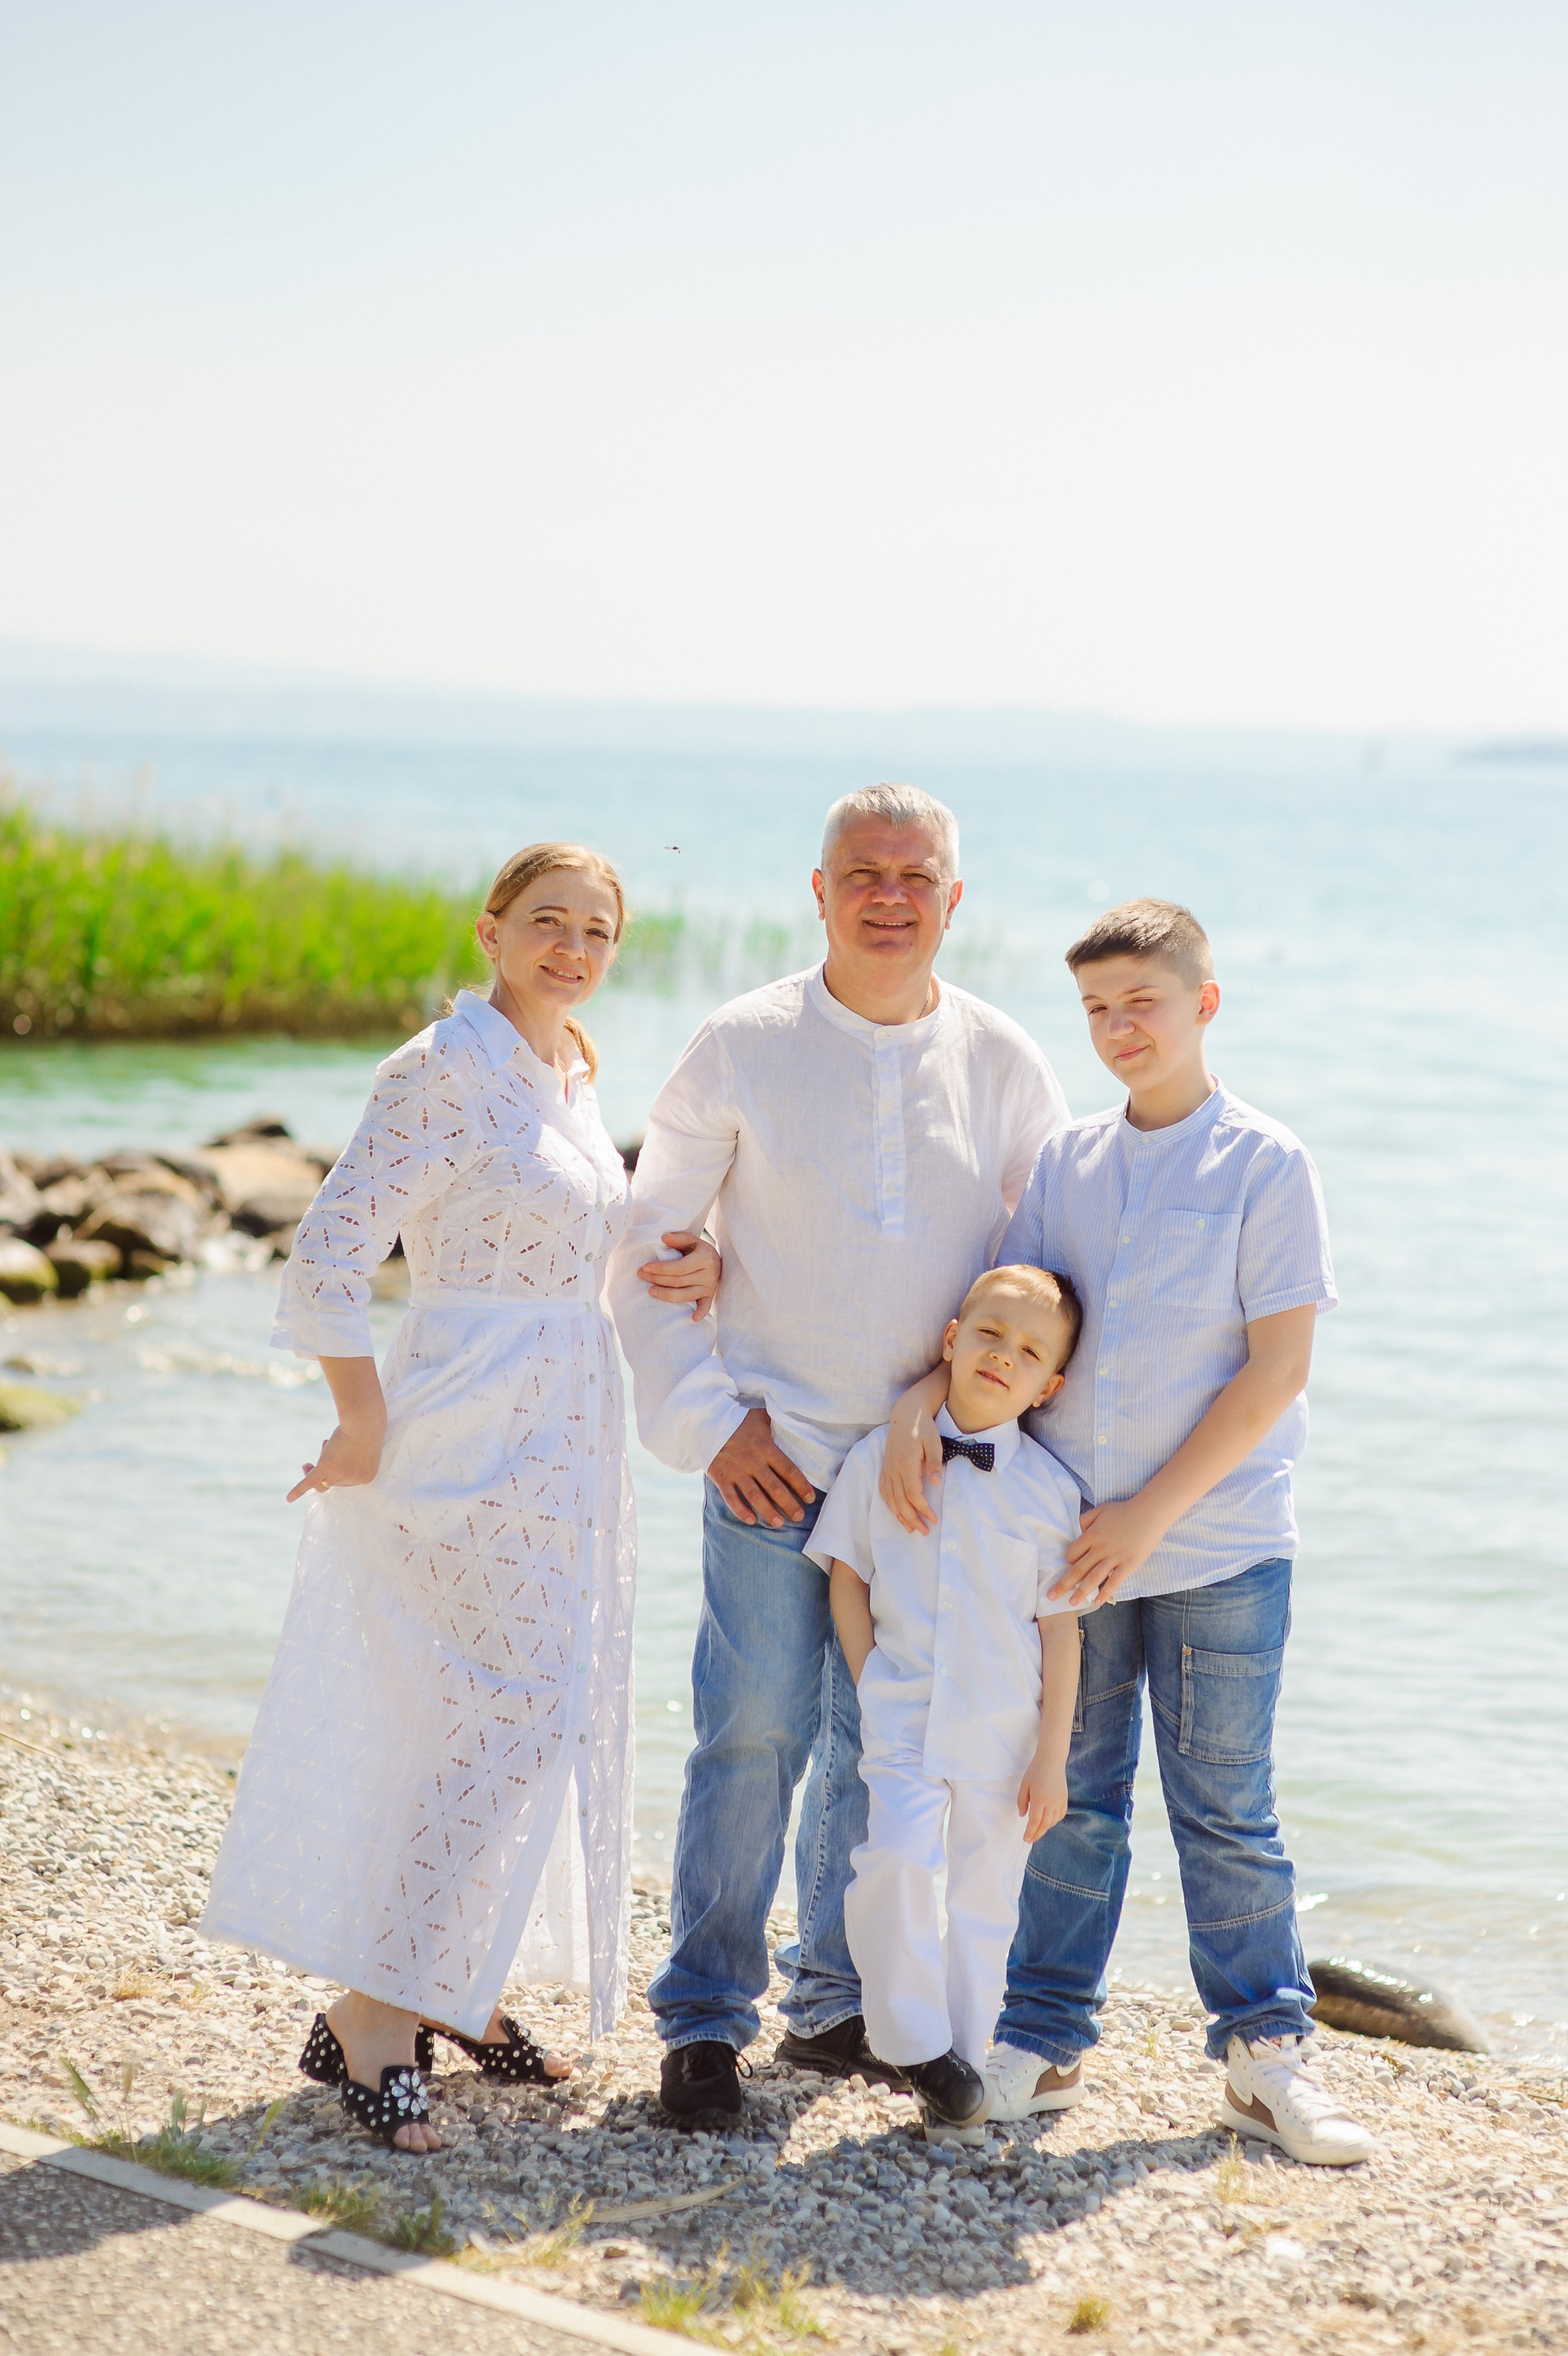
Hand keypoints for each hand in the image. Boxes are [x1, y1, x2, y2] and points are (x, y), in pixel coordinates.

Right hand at [287, 1418, 383, 1501]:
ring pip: (322, 1480)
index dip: (340, 1466)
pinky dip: (298, 1490)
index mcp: (367, 1477)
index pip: (347, 1481)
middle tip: (327, 1444)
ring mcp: (341, 1475)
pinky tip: (288, 1499)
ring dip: (318, 1465)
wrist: (363, 1421)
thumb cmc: (367, 1428)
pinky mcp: (327, 1467)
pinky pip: (309, 1482)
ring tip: (320, 1450)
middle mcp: (354, 1480)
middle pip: (334, 1480)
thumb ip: (357, 1459)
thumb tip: (343, 1460)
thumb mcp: (366, 1447)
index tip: (341, 1450)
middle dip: (330, 1462)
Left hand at [636, 1230, 721, 1320]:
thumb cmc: (698, 1249)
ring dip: (668, 1295)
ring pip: (687, 1295)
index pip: (680, 1267)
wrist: (717, 1260)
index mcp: (704, 1258)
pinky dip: (701, 1313)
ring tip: (650, 1291)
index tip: (645, 1267)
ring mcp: (709, 1287)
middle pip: (679, 1281)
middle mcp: (708, 1274)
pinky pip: (706, 1306)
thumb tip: (664, 1238)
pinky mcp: (709, 1296)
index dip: (661, 1268)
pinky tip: (693, 1319)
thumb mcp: (692, 1240)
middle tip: (641, 1275)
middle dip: (658, 1279)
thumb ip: (679, 1238)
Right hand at [707, 1407, 814, 1528]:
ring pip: (755, 1496)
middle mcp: (752, 1462)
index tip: (810, 1498)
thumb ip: (776, 1421)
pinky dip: (741, 1510)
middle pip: (774, 1487)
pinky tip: (751, 1520)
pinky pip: (731, 1498)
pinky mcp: (720, 1477)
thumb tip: (794, 1417)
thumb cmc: (737, 1418)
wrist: (706, 1420)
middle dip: (789, 1504)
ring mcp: (736, 1471)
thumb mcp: (760, 1416)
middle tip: (799, 1517)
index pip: (788, 1470)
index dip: (801, 1486)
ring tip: (779, 1523)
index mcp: (765, 1447)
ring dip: (768, 1511)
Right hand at [878, 1398, 943, 1534]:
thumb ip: (934, 1463)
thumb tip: (936, 1483)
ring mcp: (887, 1468)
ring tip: (911, 1529)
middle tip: (924, 1531)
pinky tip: (897, 1513)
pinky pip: (884, 1491)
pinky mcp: (886, 1467)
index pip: (913, 1494)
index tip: (934, 1519)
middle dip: (912, 1519)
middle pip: (900, 1501)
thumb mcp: (934, 1442)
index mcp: (906, 1463)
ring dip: (900, 1516)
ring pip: (890, 1498)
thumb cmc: (923, 1427)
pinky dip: (890, 1505)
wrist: (906, 1413)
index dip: (923, 1509)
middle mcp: (894, 1468)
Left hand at [1017, 1756, 1067, 1842]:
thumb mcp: (1024, 1784)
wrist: (1052, 1760)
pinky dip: (1054, 1821)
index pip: (1035, 1821)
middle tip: (1030, 1839)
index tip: (1026, 1839)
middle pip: (1045, 1825)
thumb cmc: (1035, 1770)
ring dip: (1045, 1828)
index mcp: (1039, 1799)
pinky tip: (1048, 1821)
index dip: (1030, 1832)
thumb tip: (1023, 1816)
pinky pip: (1060, 1815)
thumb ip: (1022, 1801)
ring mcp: (1060, 1801)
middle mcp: (1051, 1802)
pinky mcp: (1065, 1799)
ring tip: (1037, 1830)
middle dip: (1037, 1834)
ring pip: (1053, 1822)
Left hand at [1049, 1496, 1165, 1606]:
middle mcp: (1100, 1548)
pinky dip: (1105, 1593)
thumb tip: (1076, 1529)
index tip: (1069, 1566)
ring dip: (1081, 1592)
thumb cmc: (1124, 1510)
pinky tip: (1097, 1602)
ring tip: (1071, 1603)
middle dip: (1063, 1584)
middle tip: (1051, 1596)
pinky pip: (1114, 1582)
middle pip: (1078, 1569)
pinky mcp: (1129, 1565)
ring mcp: (1114, 1558)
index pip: (1072, 1553)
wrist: (1149, 1513)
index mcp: (1091, 1535)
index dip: (1068, 1561)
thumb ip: (1086, 1519)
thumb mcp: (1100, 1510)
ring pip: (1093, 1578)